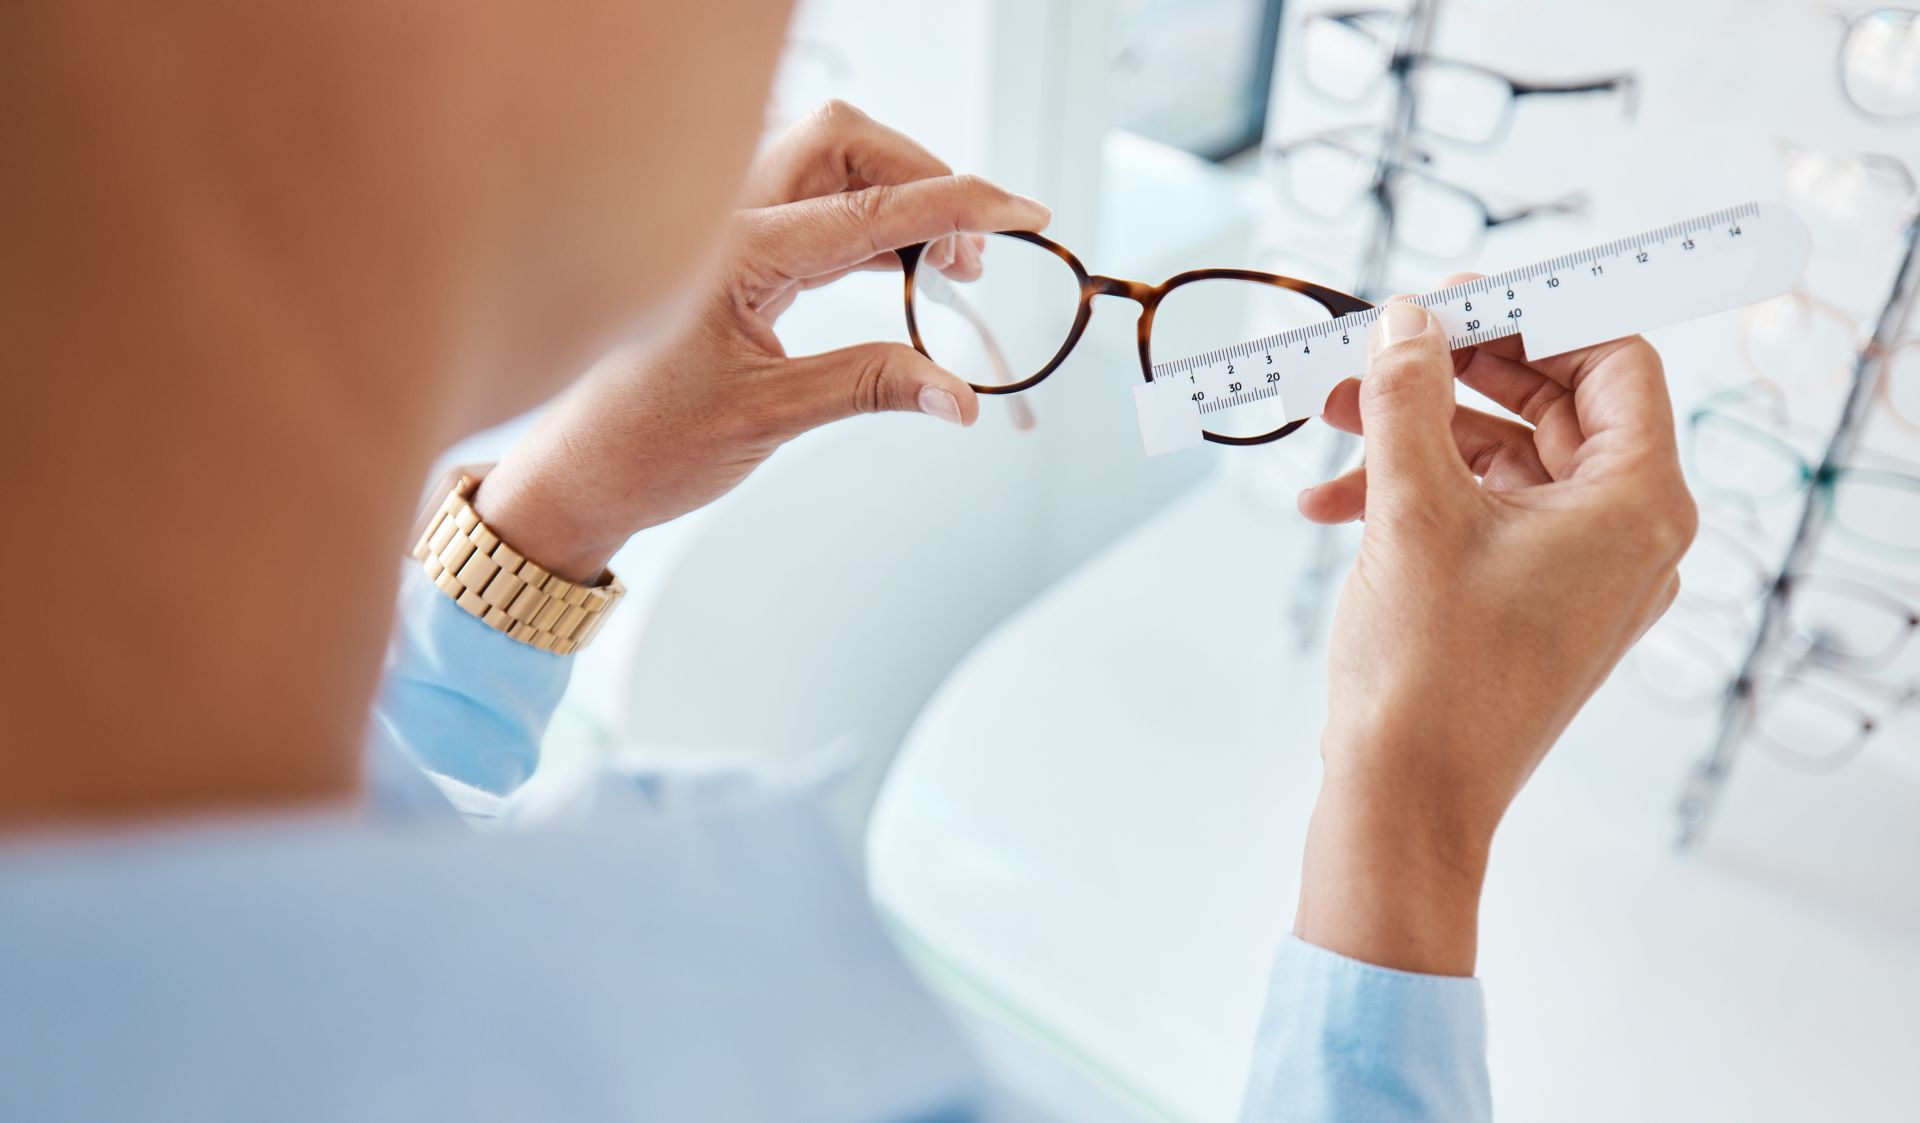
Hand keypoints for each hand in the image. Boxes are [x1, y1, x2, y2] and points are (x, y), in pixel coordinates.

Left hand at [472, 102, 1049, 580]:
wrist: (575, 477)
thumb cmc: (645, 446)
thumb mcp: (767, 418)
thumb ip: (869, 387)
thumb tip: (960, 395)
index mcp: (733, 251)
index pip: (869, 207)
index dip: (958, 205)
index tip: (1024, 213)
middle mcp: (725, 221)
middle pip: (844, 146)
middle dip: (922, 181)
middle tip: (968, 262)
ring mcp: (725, 232)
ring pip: (828, 168)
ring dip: (897, 201)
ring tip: (944, 269)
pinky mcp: (729, 254)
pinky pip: (810, 209)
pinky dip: (866, 228)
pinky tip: (899, 270)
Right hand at [1292, 287, 1695, 975]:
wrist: (1406, 802)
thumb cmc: (1430, 672)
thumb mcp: (1412, 510)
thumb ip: (1410, 398)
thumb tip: (1405, 322)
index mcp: (1637, 503)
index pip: (1614, 362)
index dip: (1533, 318)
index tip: (1450, 301)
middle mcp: (1625, 534)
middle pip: (1552, 406)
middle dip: (1452, 374)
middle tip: (1379, 348)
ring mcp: (1579, 574)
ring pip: (1503, 462)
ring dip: (1415, 434)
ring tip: (1332, 419)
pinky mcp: (1530, 605)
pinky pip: (1482, 518)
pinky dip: (1413, 496)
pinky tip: (1330, 501)